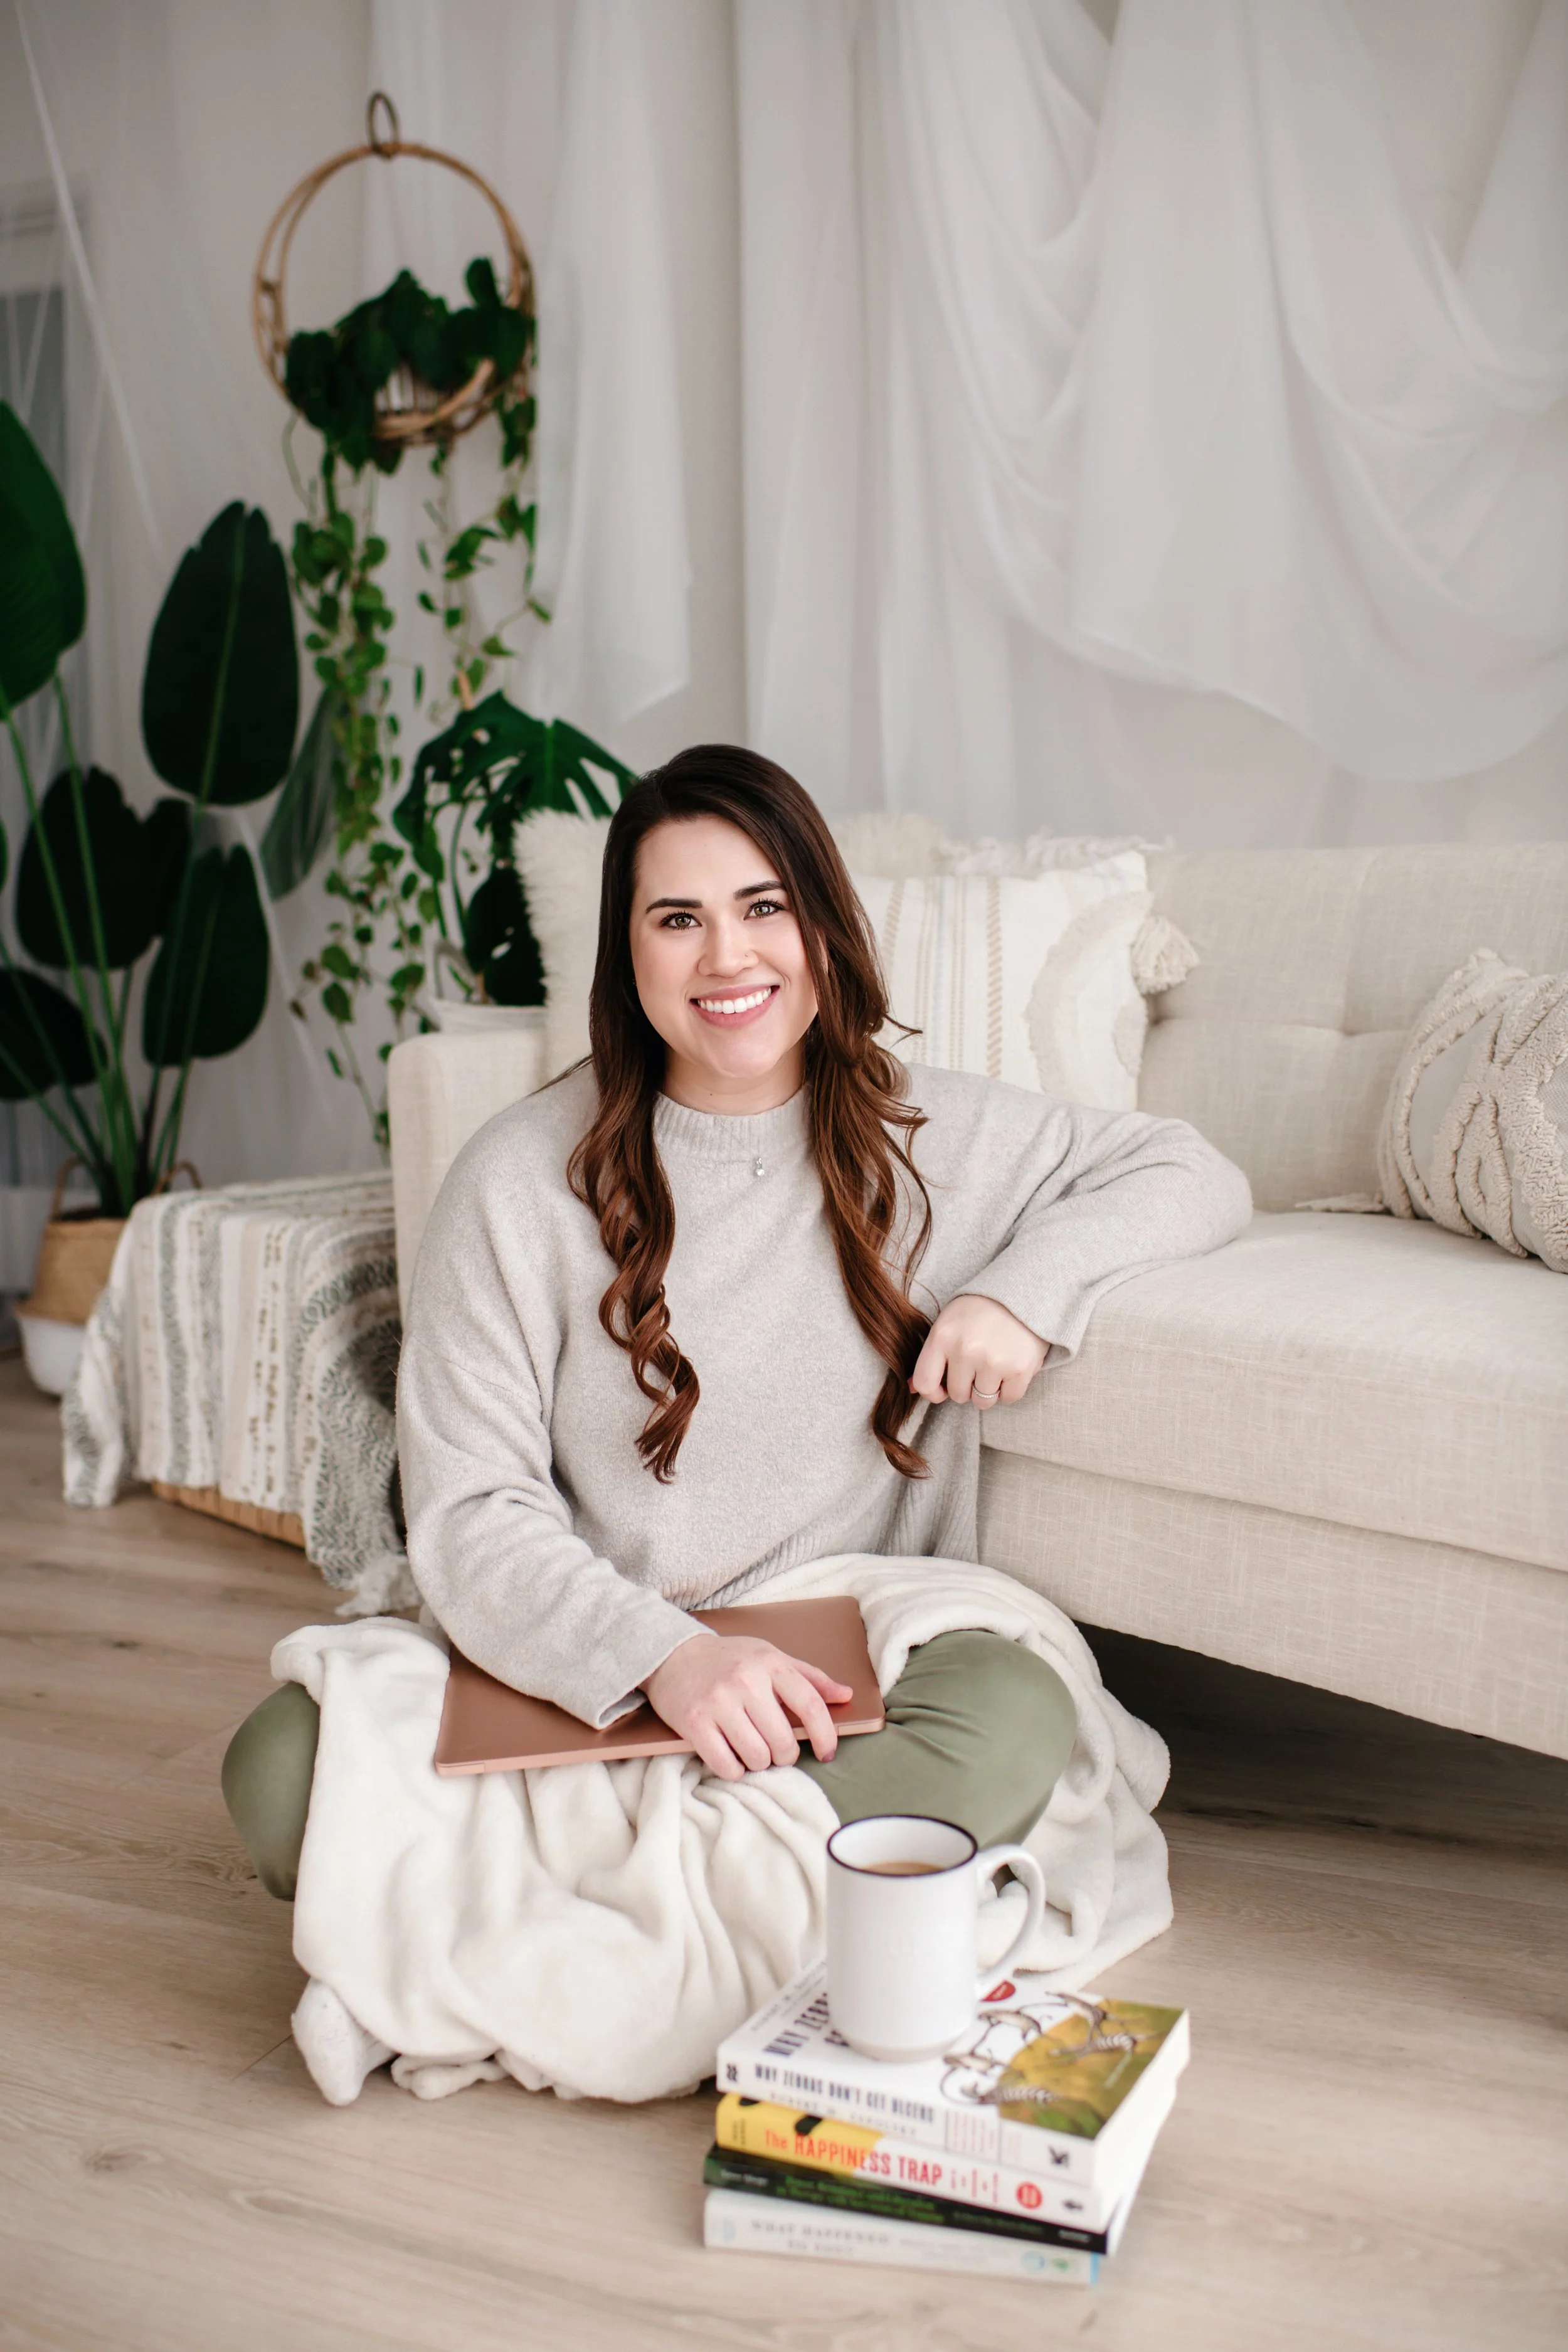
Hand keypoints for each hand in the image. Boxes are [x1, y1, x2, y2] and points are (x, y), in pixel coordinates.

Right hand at [643, 1633, 852, 1781]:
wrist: (673, 1654)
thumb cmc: (728, 1659)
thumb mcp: (770, 1657)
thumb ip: (809, 1677)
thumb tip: (846, 1695)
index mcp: (770, 1664)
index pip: (810, 1704)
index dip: (825, 1735)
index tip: (826, 1752)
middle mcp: (745, 1682)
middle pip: (782, 1740)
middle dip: (785, 1755)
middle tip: (777, 1752)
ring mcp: (718, 1702)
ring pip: (756, 1756)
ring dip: (759, 1763)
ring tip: (753, 1752)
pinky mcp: (693, 1722)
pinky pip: (725, 1764)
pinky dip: (734, 1770)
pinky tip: (733, 1759)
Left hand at [910, 1293, 1047, 1412]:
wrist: (1023, 1290)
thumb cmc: (981, 1309)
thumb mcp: (949, 1322)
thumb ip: (932, 1356)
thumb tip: (911, 1388)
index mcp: (942, 1336)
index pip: (925, 1383)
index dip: (933, 1393)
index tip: (943, 1390)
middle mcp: (965, 1350)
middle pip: (958, 1395)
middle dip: (967, 1386)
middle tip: (979, 1365)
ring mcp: (993, 1360)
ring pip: (983, 1401)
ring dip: (989, 1389)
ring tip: (996, 1364)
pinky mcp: (1019, 1368)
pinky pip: (1009, 1398)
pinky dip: (1011, 1388)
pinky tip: (1012, 1366)